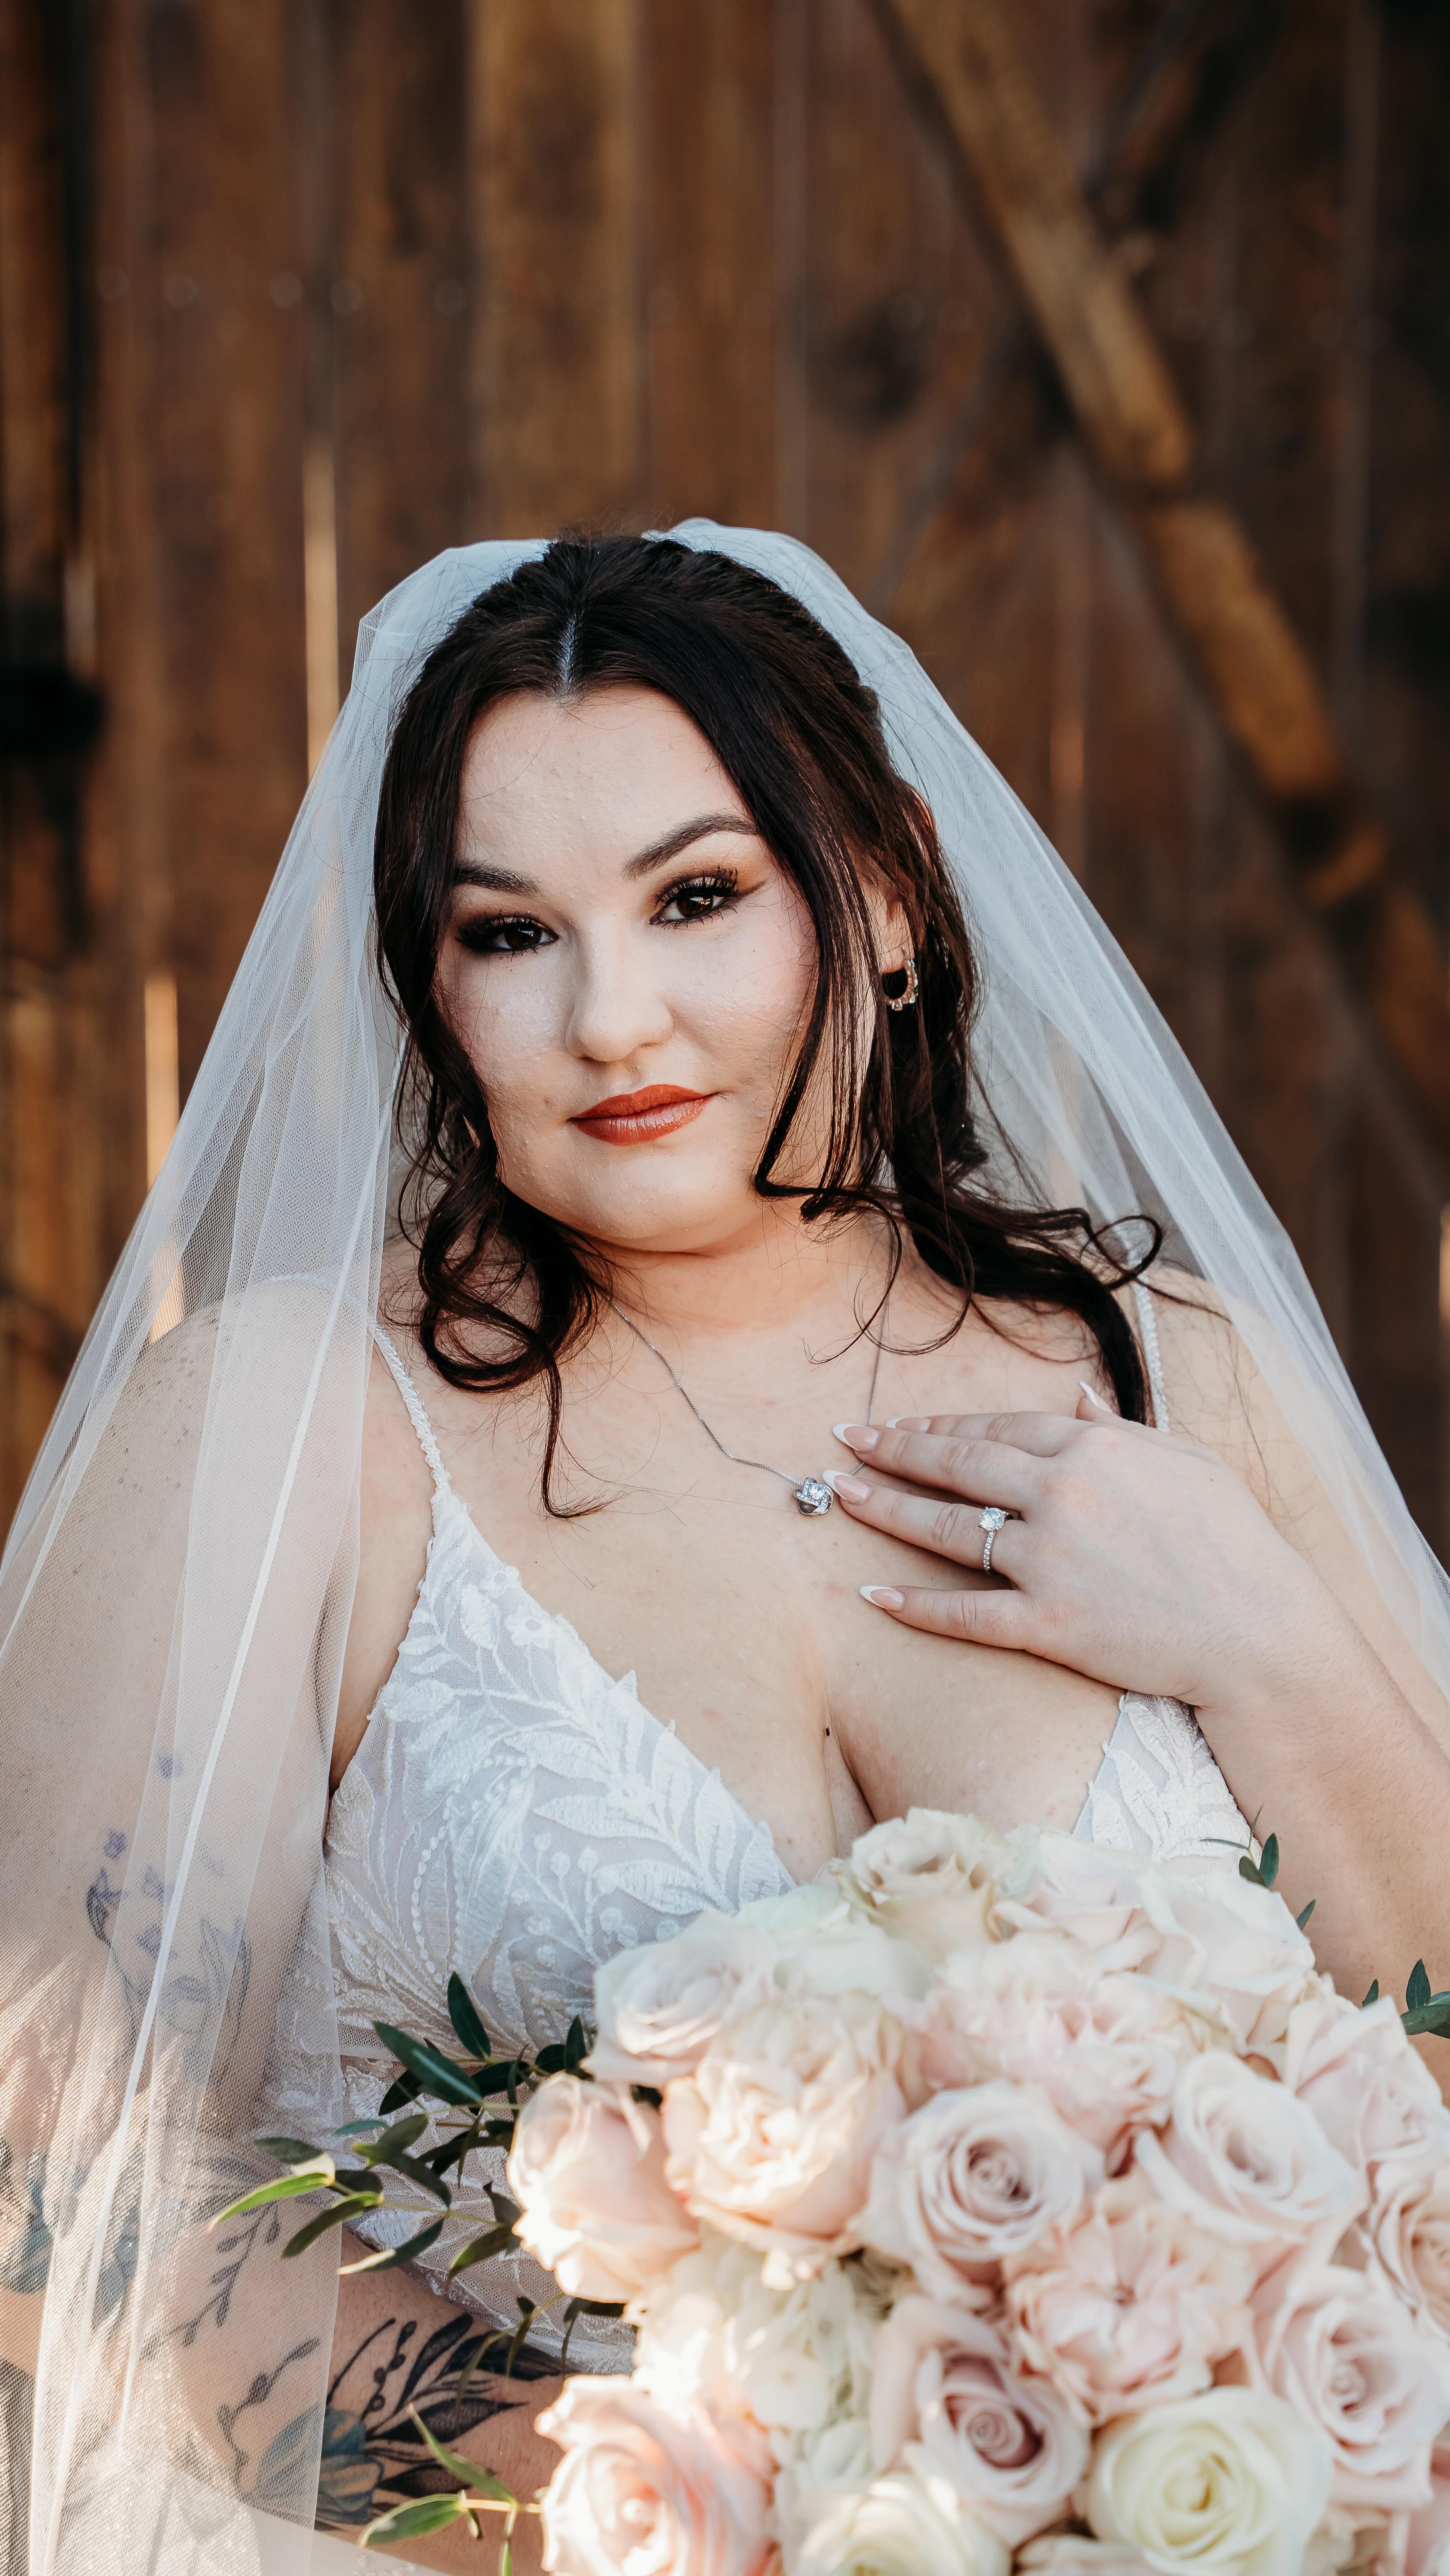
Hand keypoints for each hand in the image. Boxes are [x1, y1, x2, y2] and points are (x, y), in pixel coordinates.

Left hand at [828, 1388, 1344, 1725]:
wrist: (1260, 1627)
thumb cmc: (1232, 1541)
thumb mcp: (1184, 1460)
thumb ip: (1120, 1426)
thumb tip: (1074, 1395)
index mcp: (1094, 1448)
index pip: (998, 1426)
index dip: (943, 1424)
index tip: (902, 1423)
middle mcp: (1064, 1494)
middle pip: (959, 1464)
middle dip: (896, 1449)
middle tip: (848, 1441)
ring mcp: (1053, 1560)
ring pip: (949, 1530)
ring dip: (887, 1510)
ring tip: (842, 1496)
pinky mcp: (1051, 1624)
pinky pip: (967, 1613)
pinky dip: (915, 1605)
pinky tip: (873, 1595)